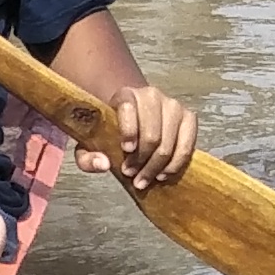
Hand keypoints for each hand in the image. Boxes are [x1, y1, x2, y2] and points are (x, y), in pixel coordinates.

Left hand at [80, 82, 197, 190]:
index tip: (126, 150)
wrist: (132, 117)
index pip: (128, 108)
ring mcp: (173, 106)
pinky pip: (187, 145)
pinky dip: (175, 164)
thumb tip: (103, 165)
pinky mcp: (188, 118)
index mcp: (125, 95)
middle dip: (141, 159)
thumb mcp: (89, 145)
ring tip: (143, 179)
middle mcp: (151, 96)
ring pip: (169, 142)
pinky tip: (162, 174)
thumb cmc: (109, 131)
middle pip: (152, 134)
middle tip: (131, 174)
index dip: (129, 131)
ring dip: (156, 166)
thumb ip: (87, 157)